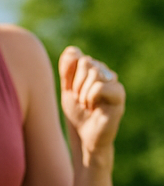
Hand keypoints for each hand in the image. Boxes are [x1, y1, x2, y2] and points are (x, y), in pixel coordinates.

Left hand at [59, 47, 124, 165]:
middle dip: (76, 83)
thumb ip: (67, 70)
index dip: (69, 74)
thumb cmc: (77, 112)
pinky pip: (100, 86)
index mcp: (94, 69)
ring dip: (83, 92)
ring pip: (94, 72)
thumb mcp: (67, 89)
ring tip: (87, 104)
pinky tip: (93, 107)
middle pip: (86, 62)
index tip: (71, 90)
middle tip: (80, 99)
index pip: (76, 56)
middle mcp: (107, 74)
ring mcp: (115, 84)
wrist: (84, 135)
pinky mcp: (119, 97)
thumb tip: (73, 50)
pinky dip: (91, 97)